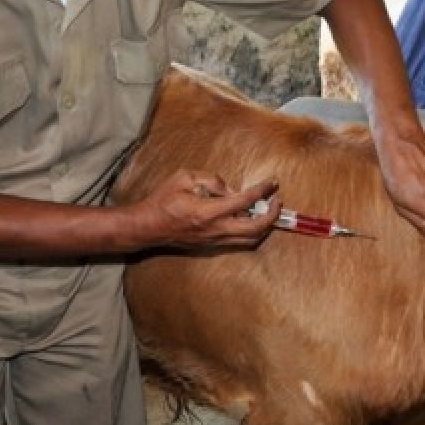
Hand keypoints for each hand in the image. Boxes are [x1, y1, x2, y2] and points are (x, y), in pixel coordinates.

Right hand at [131, 170, 280, 250]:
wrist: (148, 227)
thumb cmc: (163, 200)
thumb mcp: (185, 178)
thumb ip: (212, 180)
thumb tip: (232, 189)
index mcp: (208, 212)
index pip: (244, 201)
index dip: (262, 191)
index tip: (272, 183)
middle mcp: (215, 230)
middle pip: (255, 228)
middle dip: (272, 214)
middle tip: (276, 200)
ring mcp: (214, 241)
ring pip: (250, 240)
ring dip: (265, 225)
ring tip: (268, 209)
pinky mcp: (212, 246)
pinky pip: (239, 242)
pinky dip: (251, 232)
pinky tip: (251, 218)